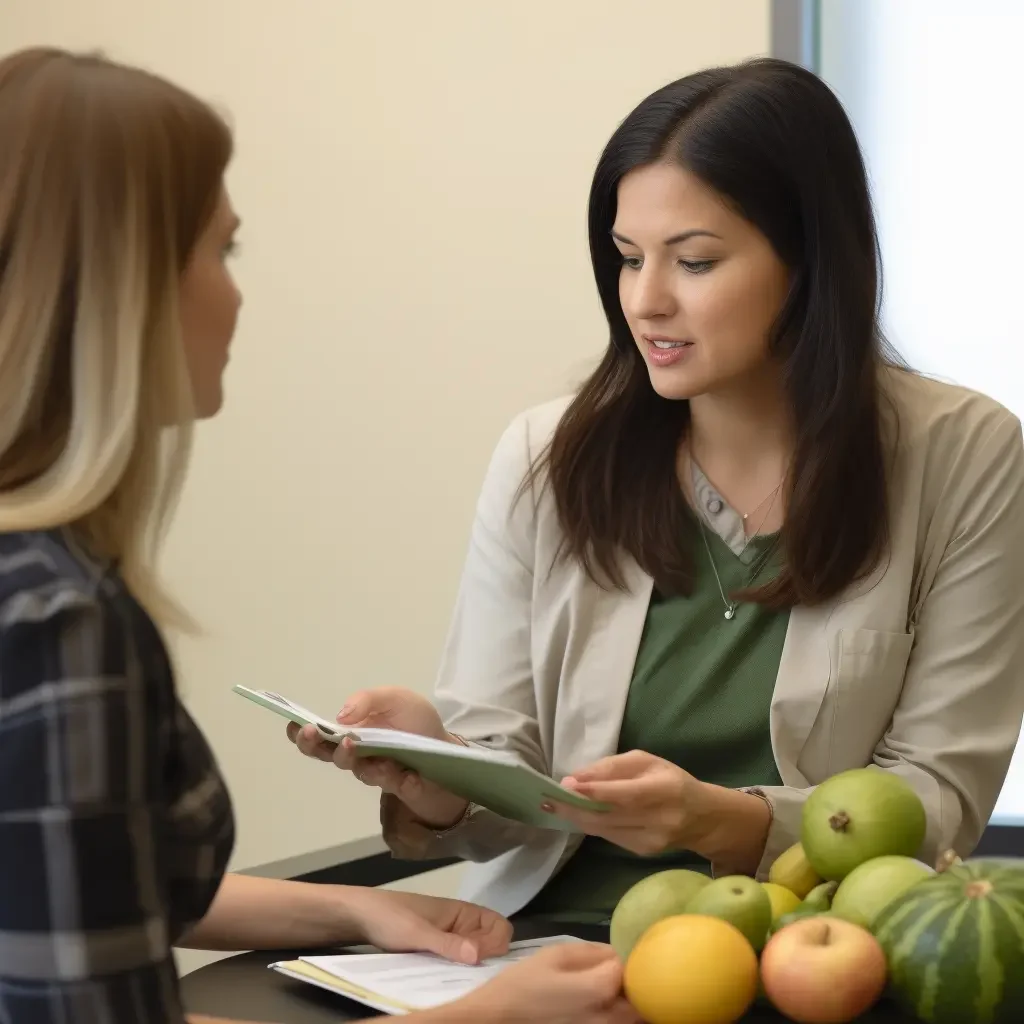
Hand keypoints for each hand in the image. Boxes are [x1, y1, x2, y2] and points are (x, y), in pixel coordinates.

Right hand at [286, 686, 468, 827]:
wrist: (448, 750)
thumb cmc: (417, 723)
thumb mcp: (397, 698)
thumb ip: (369, 700)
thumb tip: (340, 715)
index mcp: (353, 729)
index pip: (319, 733)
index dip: (301, 731)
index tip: (292, 723)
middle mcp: (358, 753)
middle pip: (325, 754)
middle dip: (313, 745)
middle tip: (312, 733)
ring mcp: (376, 770)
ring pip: (355, 769)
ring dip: (350, 757)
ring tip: (353, 744)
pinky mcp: (398, 785)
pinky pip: (390, 783)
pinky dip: (393, 776)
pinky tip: (401, 771)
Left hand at [343, 888, 512, 964]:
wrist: (359, 917)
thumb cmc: (391, 917)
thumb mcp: (418, 932)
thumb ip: (448, 944)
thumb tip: (479, 956)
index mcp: (463, 912)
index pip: (500, 926)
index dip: (495, 943)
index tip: (478, 959)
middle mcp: (461, 925)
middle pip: (491, 944)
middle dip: (485, 959)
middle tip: (464, 972)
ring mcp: (449, 939)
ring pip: (473, 956)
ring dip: (468, 967)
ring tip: (453, 978)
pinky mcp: (436, 952)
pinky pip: (455, 962)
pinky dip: (454, 971)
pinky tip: (443, 980)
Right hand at [457, 942, 639, 1023]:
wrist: (496, 1021)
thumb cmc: (523, 985)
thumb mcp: (553, 955)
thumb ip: (590, 952)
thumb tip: (616, 950)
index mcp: (599, 988)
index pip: (630, 968)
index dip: (624, 957)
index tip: (612, 953)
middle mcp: (607, 1018)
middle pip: (637, 998)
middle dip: (630, 982)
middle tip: (613, 971)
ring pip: (629, 1017)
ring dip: (623, 1001)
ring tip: (604, 987)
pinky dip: (610, 1014)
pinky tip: (593, 1003)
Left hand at [543, 749, 713, 855]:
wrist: (702, 818)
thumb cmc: (671, 780)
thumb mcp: (646, 762)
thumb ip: (612, 768)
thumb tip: (577, 777)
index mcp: (664, 790)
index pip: (626, 794)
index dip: (595, 791)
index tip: (566, 785)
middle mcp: (659, 819)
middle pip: (609, 815)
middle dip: (574, 807)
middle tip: (546, 799)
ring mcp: (651, 840)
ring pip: (604, 829)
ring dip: (576, 817)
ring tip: (552, 805)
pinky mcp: (642, 852)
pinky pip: (608, 836)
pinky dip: (590, 825)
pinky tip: (577, 815)